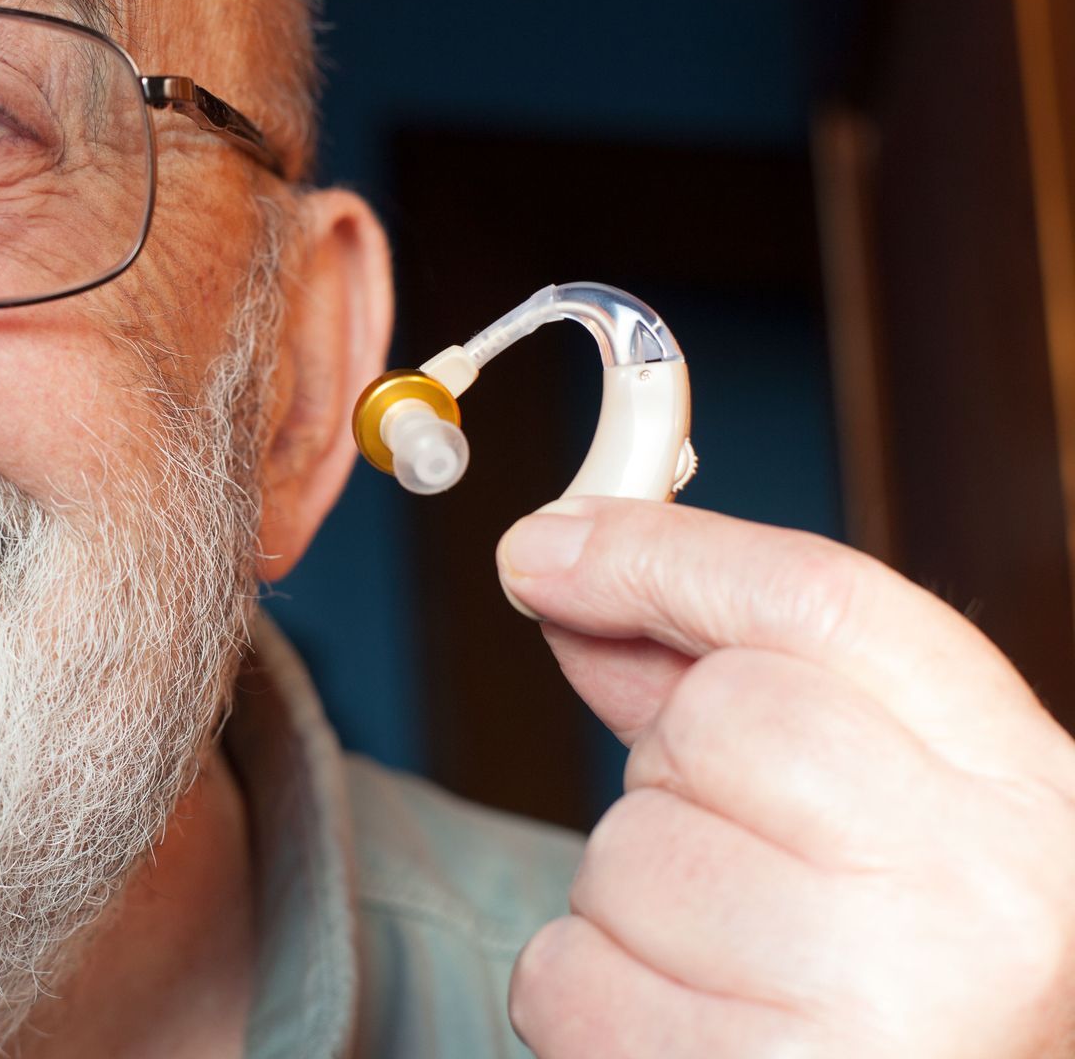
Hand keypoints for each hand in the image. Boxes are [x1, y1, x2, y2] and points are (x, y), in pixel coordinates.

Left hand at [497, 497, 1074, 1057]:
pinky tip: (690, 1037)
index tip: (541, 552)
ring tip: (736, 979)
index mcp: (1022, 799)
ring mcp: (874, 1003)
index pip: (822, 606)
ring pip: (620, 860)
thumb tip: (563, 570)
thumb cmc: (915, 987)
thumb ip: (738, 686)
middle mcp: (973, 895)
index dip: (661, 557)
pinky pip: (566, 982)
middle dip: (674, 784)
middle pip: (709, 724)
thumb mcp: (887, 812)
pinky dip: (591, 1009)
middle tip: (747, 875)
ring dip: (630, 915)